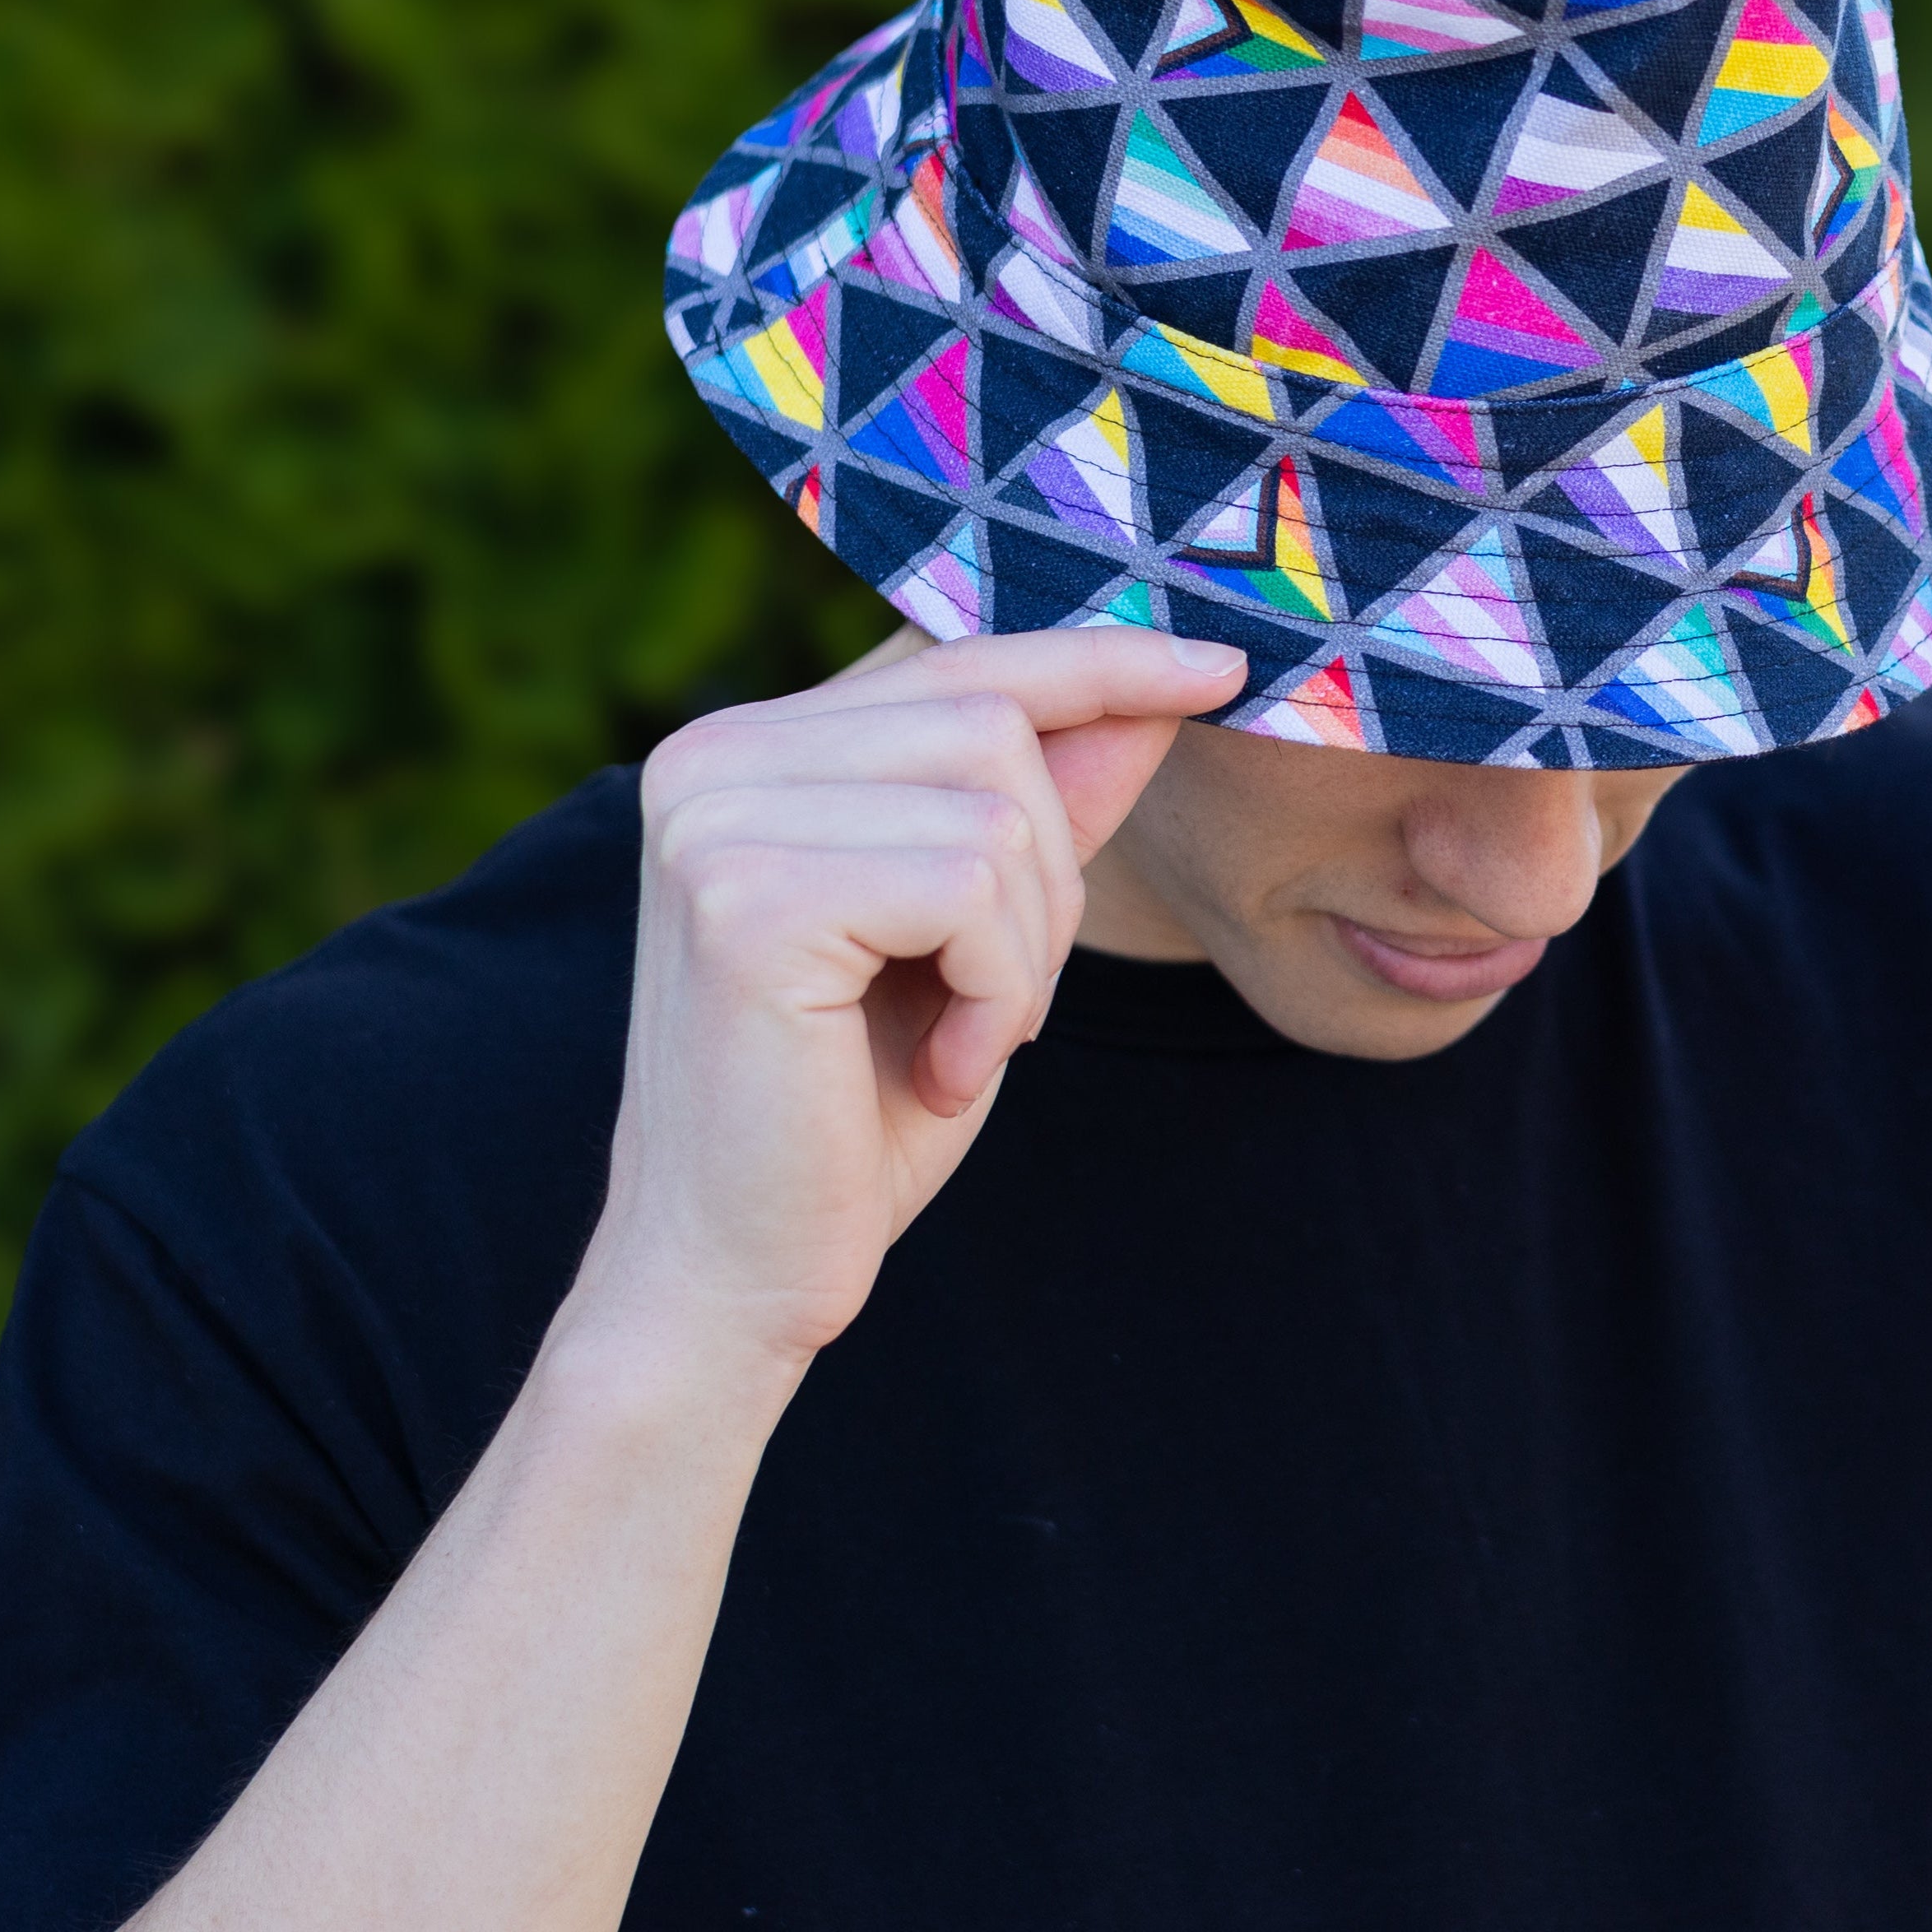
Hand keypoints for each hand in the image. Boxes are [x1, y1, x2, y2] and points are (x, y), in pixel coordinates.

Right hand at [576, 627, 1246, 1380]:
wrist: (739, 1277)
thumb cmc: (857, 1110)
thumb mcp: (982, 932)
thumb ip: (1051, 801)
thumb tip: (1167, 681)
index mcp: (750, 749)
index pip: (954, 653)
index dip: (1096, 658)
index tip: (1219, 667)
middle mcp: (712, 755)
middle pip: (993, 718)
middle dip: (1055, 872)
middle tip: (1002, 1003)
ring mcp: (716, 818)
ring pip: (995, 809)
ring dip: (1026, 949)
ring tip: (958, 1039)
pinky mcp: (745, 898)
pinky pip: (969, 888)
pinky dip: (996, 991)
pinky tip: (937, 1067)